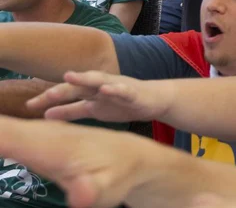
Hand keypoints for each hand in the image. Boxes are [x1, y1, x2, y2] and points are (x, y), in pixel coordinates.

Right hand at [0, 115, 152, 207]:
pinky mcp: (37, 140)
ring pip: (1, 128)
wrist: (130, 159)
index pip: (5, 135)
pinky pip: (6, 134)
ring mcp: (37, 135)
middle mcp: (39, 134)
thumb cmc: (117, 175)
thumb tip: (81, 199)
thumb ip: (90, 192)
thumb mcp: (106, 188)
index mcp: (47, 144)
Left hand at [27, 70, 170, 122]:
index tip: (29, 105)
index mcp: (90, 90)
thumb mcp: (93, 109)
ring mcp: (117, 86)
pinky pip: (123, 90)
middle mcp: (101, 84)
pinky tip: (106, 89)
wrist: (154, 99)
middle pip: (78, 85)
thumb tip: (45, 115)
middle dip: (63, 89)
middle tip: (46, 95)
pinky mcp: (132, 91)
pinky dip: (115, 88)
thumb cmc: (123, 103)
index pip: (66, 93)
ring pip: (99, 81)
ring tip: (70, 77)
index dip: (48, 98)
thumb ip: (71, 111)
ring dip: (85, 78)